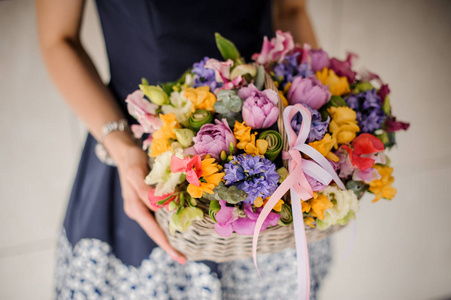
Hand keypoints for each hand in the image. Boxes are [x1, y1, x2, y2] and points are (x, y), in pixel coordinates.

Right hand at [104, 131, 186, 264]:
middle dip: (169, 245)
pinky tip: (179, 223)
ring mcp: (142, 206)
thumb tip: (160, 207)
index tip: (179, 258)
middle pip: (155, 232)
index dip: (166, 245)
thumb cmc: (130, 161)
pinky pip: (159, 214)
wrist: (125, 152)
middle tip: (184, 257)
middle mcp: (138, 210)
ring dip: (169, 234)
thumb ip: (145, 191)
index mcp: (134, 208)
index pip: (153, 231)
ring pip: (158, 224)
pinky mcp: (147, 200)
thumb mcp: (135, 174)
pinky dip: (169, 220)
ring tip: (185, 246)